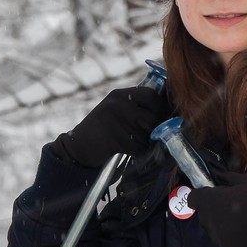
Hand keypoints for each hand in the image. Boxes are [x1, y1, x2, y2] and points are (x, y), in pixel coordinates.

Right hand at [54, 86, 173, 167]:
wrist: (79, 146)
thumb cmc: (102, 128)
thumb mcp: (115, 109)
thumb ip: (135, 106)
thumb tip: (167, 111)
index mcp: (120, 94)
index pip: (151, 94)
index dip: (160, 107)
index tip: (160, 117)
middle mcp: (119, 104)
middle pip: (153, 115)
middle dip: (155, 126)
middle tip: (150, 133)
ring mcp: (117, 120)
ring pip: (148, 133)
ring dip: (146, 141)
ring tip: (133, 141)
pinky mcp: (117, 138)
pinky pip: (140, 147)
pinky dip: (138, 151)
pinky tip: (128, 149)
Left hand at [194, 170, 246, 246]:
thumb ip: (228, 178)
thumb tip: (220, 177)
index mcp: (209, 201)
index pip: (193, 198)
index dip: (202, 196)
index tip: (213, 195)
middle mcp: (208, 221)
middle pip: (203, 215)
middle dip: (212, 211)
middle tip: (231, 208)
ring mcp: (217, 238)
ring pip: (212, 230)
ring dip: (220, 226)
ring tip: (240, 223)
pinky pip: (223, 244)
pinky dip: (230, 240)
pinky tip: (244, 236)